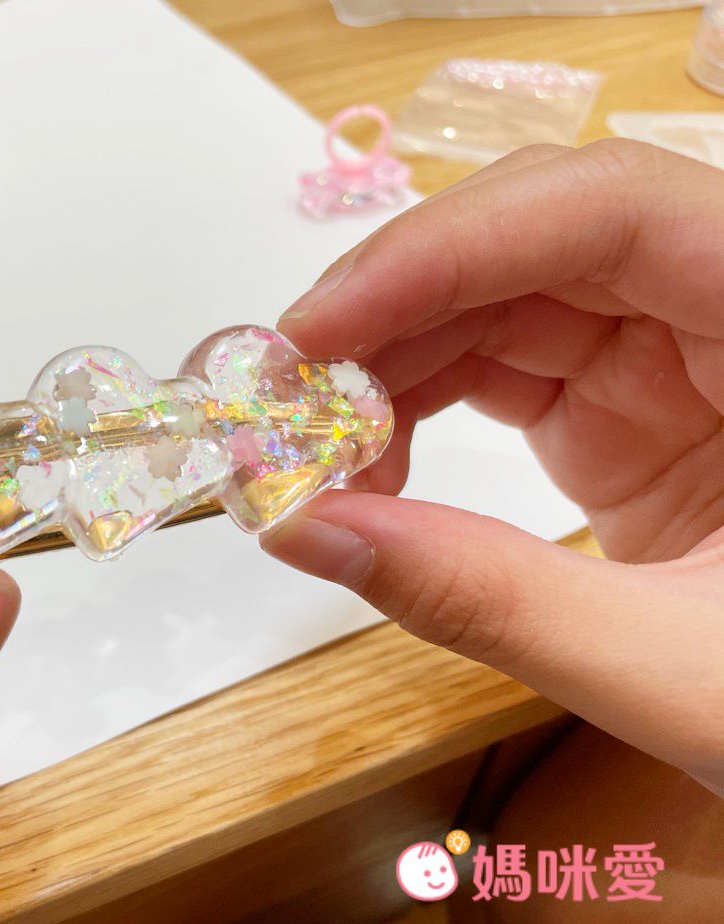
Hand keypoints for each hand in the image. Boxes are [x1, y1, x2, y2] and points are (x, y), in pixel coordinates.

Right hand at [262, 140, 723, 794]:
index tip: (320, 331)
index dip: (453, 246)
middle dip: (397, 304)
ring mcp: (680, 351)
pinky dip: (418, 402)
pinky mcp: (634, 401)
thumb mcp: (681, 670)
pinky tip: (371, 466)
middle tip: (285, 394)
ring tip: (316, 449)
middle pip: (538, 238)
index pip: (616, 209)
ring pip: (504, 295)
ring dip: (390, 358)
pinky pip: (504, 361)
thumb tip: (300, 531)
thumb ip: (489, 600)